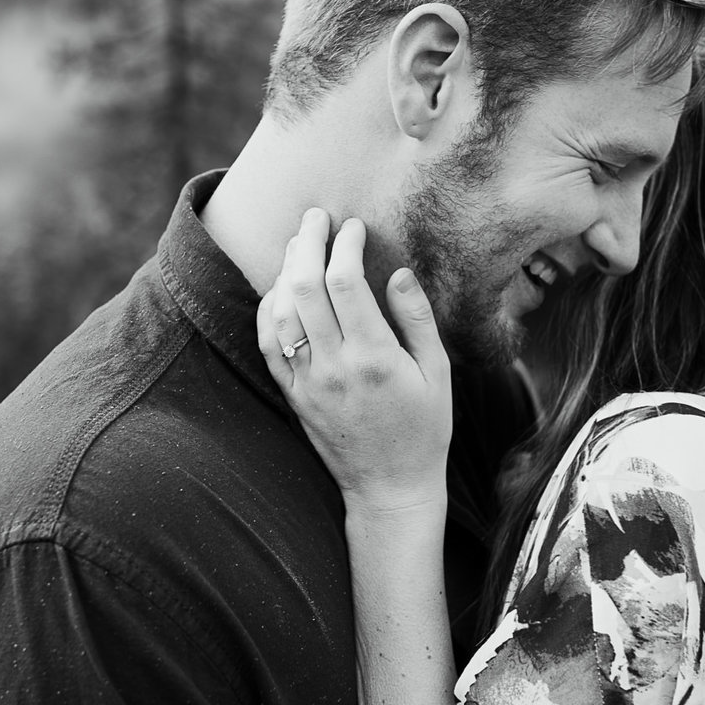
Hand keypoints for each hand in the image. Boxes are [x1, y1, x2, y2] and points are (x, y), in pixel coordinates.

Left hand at [257, 209, 451, 516]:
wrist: (389, 486)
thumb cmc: (424, 428)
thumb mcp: (437, 372)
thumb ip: (416, 319)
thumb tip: (398, 272)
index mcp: (375, 356)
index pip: (344, 283)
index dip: (344, 244)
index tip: (353, 226)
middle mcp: (334, 366)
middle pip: (304, 287)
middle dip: (306, 242)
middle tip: (315, 218)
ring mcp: (307, 381)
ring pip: (280, 311)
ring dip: (285, 271)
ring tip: (298, 245)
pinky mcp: (291, 394)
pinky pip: (267, 343)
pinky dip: (268, 309)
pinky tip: (279, 288)